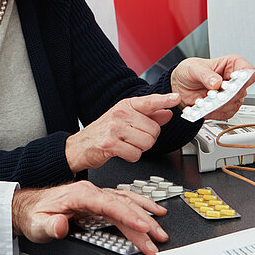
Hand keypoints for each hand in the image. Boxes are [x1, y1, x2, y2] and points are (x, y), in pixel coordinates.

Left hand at [11, 181, 168, 254]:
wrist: (27, 208)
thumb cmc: (34, 215)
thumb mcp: (37, 224)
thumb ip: (51, 226)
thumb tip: (62, 226)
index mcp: (79, 195)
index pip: (109, 204)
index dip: (128, 216)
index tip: (143, 227)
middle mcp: (91, 193)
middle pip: (123, 205)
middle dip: (143, 222)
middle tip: (157, 238)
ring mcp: (96, 197)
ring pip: (126, 203)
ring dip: (145, 216)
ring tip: (160, 230)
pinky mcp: (98, 203)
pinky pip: (124, 203)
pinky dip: (140, 208)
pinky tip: (151, 214)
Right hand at [64, 93, 180, 172]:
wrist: (78, 147)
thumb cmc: (102, 133)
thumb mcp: (125, 119)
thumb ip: (148, 116)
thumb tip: (167, 112)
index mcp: (125, 106)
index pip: (149, 102)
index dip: (164, 100)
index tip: (176, 97)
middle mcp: (119, 114)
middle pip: (154, 130)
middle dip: (148, 139)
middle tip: (133, 139)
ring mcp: (114, 128)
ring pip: (147, 143)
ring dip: (140, 149)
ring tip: (126, 145)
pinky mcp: (109, 144)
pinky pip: (135, 154)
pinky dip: (131, 157)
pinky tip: (121, 152)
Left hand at [171, 55, 254, 120]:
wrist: (180, 85)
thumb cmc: (190, 71)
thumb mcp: (194, 68)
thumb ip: (205, 75)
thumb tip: (216, 82)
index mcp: (232, 65)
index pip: (248, 71)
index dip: (244, 78)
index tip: (232, 82)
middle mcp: (235, 81)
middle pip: (241, 91)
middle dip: (226, 95)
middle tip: (212, 94)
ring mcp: (231, 95)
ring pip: (234, 104)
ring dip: (217, 105)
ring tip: (203, 101)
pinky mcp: (225, 107)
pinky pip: (225, 114)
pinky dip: (212, 112)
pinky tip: (202, 107)